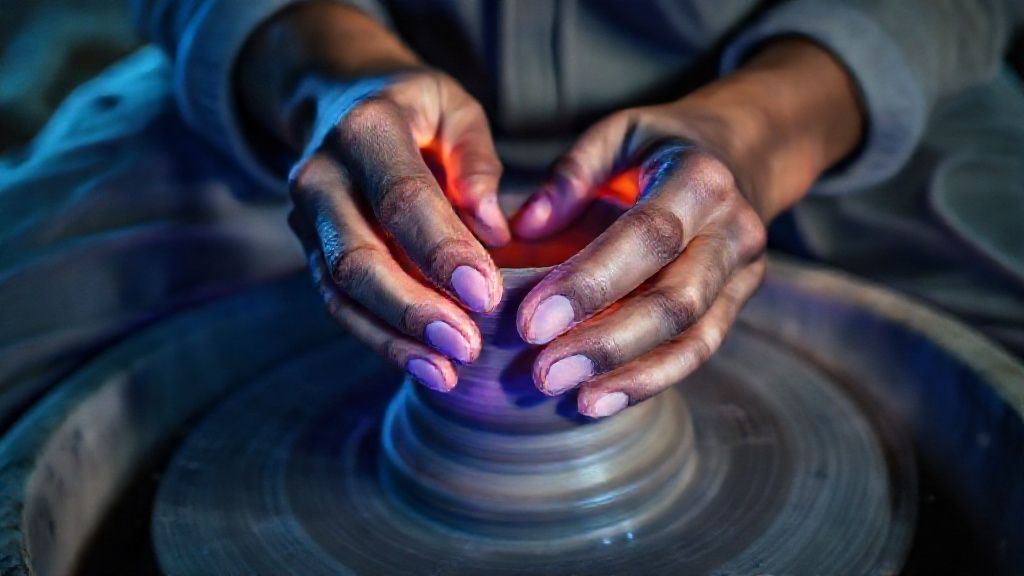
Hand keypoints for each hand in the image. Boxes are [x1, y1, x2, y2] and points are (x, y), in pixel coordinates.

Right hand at [239, 5, 509, 391]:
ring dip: (394, 338)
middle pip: (358, 257)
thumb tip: (495, 229)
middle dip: (413, 309)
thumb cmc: (415, 108)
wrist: (340, 102)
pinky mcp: (310, 250)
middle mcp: (322, 174)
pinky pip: (338, 304)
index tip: (486, 293)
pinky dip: (379, 340)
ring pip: (341, 291)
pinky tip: (425, 366)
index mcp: (366, 130)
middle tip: (467, 346)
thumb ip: (475, 161)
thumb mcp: (454, 108)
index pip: (403, 200)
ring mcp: (307, 217)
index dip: (443, 251)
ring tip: (447, 371)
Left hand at [512, 39, 862, 416]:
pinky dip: (650, 380)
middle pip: (676, 299)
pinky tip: (602, 400)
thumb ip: (573, 173)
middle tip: (544, 373)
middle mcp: (733, 228)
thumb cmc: (662, 145)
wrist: (745, 154)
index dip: (590, 283)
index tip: (532, 321)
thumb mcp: (619, 132)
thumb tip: (522, 226)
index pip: (648, 236)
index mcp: (700, 178)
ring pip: (693, 336)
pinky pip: (699, 349)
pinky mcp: (738, 301)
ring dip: (631, 374)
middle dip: (607, 342)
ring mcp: (743, 271)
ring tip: (574, 399)